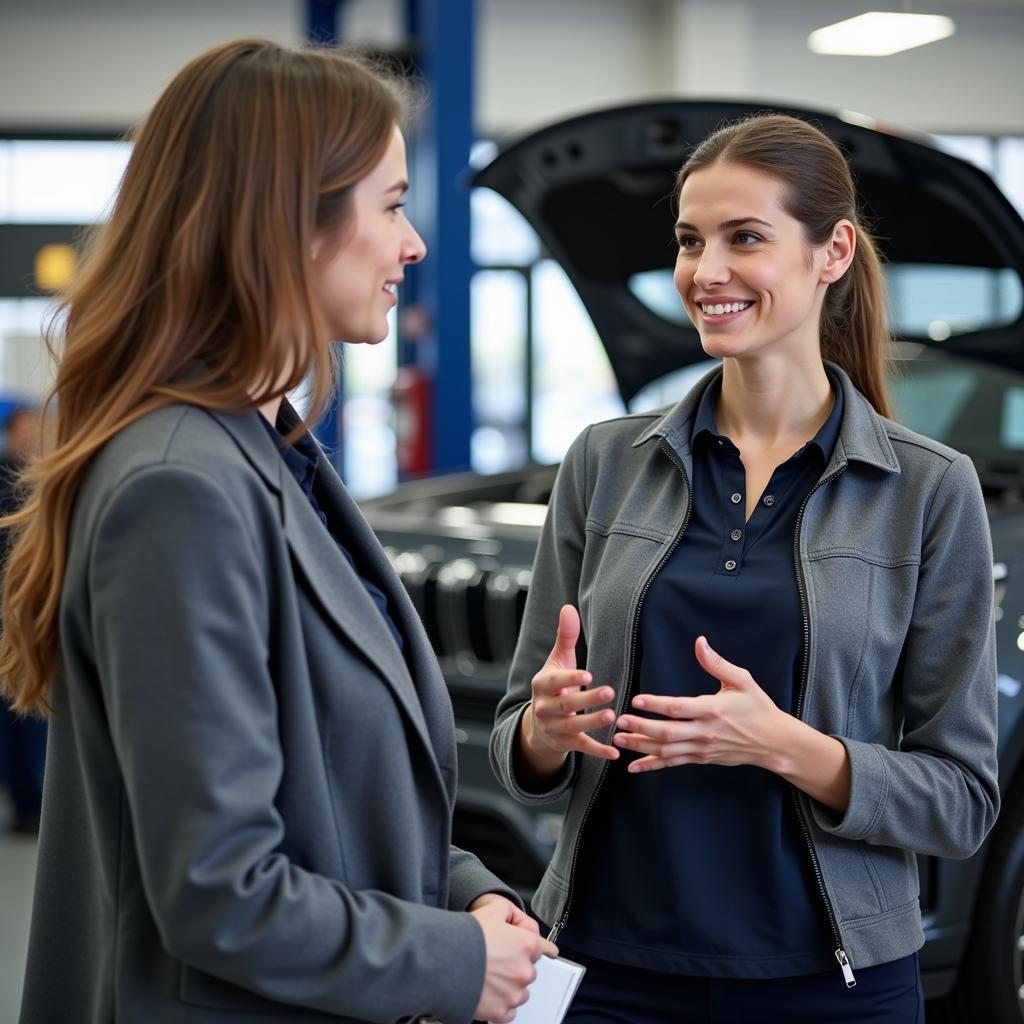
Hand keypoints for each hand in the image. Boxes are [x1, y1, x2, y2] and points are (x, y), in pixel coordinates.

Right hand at [471, 898, 558, 1022]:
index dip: (527, 945)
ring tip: (490, 978)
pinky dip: (501, 1005)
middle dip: (516, 966)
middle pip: (528, 970)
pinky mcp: (500, 1012)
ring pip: (521, 992)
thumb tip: (511, 916)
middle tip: (496, 961)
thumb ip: (507, 912)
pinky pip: (509, 1012)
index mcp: (526, 945)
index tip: (537, 951)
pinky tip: (489, 994)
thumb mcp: (490, 911)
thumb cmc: (464, 937)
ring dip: (510, 987)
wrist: (442, 962)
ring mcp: (513, 993)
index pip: (540, 947)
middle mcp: (524, 971)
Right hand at [520, 605, 618, 774]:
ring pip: (573, 727)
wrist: (537, 725)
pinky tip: (615, 752)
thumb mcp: (557, 661)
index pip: (554, 681)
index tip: (588, 674)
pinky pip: (582, 748)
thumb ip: (566, 636)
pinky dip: (598, 752)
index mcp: (542, 685)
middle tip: (609, 692)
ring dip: (592, 722)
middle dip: (586, 700)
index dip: (570, 678)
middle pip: (565, 705)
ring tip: (612, 715)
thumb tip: (568, 607)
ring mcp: (554, 728)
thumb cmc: (554, 685)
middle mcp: (544, 708)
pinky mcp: (565, 744)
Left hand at [613, 635, 785, 772]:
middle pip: (668, 733)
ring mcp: (702, 748)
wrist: (773, 742)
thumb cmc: (757, 707)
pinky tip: (634, 766)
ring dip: (641, 746)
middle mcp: (705, 732)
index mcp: (713, 710)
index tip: (637, 700)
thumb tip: (699, 642)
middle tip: (619, 721)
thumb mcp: (742, 681)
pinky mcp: (701, 759)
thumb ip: (717, 663)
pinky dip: (652, 765)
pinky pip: (673, 763)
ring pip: (667, 751)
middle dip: (641, 727)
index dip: (656, 705)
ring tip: (618, 740)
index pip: (679, 708)